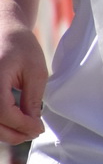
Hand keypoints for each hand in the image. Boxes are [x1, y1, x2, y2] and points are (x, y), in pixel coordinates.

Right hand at [0, 23, 46, 144]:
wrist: (3, 30)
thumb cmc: (21, 47)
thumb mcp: (35, 71)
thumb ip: (32, 100)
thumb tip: (32, 126)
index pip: (3, 112)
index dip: (22, 125)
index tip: (39, 128)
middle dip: (13, 133)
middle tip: (33, 132)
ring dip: (4, 131)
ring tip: (25, 130)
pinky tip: (13, 122)